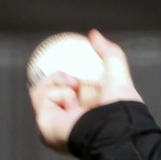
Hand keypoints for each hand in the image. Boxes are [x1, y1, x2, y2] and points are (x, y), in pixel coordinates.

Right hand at [31, 30, 144, 153]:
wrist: (114, 125)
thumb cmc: (119, 107)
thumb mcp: (118, 74)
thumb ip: (109, 53)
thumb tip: (94, 34)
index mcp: (84, 116)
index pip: (67, 95)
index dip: (66, 81)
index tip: (75, 73)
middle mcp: (67, 123)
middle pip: (49, 92)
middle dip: (59, 80)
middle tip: (76, 80)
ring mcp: (53, 124)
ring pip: (41, 90)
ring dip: (59, 82)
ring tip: (76, 87)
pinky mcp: (44, 124)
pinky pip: (40, 95)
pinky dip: (56, 91)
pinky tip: (70, 99)